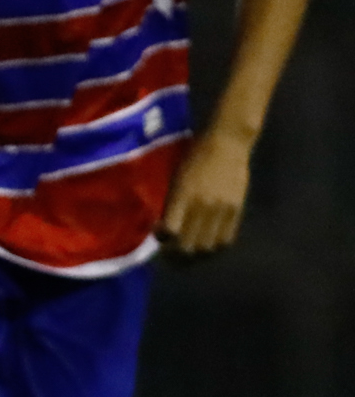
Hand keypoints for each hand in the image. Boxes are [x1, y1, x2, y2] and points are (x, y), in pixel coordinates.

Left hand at [157, 131, 251, 258]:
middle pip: (188, 245)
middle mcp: (202, 205)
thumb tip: (166, 228)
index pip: (169, 231)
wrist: (226, 142)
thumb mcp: (176, 177)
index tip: (159, 238)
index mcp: (182, 195)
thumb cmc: (194, 156)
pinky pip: (227, 239)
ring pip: (207, 246)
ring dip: (197, 253)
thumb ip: (172, 203)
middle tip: (172, 252)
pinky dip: (216, 246)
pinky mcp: (237, 210)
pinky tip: (209, 244)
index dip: (162, 240)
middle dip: (176, 254)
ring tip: (191, 251)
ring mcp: (221, 209)